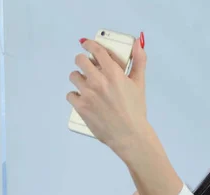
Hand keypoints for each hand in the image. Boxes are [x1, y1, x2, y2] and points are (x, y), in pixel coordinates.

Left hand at [67, 32, 147, 154]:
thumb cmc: (136, 111)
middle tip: (87, 66)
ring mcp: (87, 94)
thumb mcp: (139, 84)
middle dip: (82, 61)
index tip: (86, 44)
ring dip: (78, 78)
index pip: (96, 50)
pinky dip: (75, 96)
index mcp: (113, 73)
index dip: (89, 44)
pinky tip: (84, 99)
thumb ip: (139, 62)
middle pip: (80, 60)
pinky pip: (70, 95)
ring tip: (86, 85)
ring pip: (73, 76)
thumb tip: (138, 44)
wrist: (130, 135)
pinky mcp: (81, 107)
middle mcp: (98, 81)